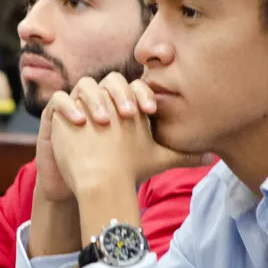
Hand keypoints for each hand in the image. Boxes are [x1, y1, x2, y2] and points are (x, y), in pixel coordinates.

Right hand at [49, 74, 207, 193]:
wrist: (85, 187)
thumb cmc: (118, 170)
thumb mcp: (152, 161)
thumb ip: (179, 156)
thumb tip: (211, 157)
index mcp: (122, 104)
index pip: (133, 86)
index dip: (142, 93)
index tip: (152, 110)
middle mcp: (100, 100)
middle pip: (108, 81)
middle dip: (119, 94)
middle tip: (128, 114)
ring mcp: (77, 106)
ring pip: (83, 87)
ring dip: (95, 99)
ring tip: (104, 120)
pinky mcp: (56, 117)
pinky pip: (59, 100)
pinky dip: (69, 107)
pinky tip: (81, 122)